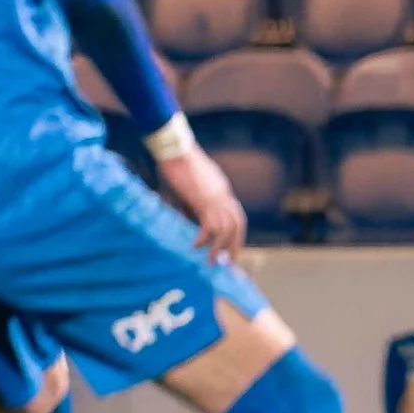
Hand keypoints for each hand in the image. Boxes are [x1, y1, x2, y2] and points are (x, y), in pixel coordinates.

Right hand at [158, 149, 246, 263]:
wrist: (176, 148)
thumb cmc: (179, 162)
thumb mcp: (194, 182)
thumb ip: (196, 198)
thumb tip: (189, 213)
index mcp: (223, 190)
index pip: (237, 216)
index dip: (236, 234)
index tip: (232, 248)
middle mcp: (224, 195)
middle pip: (237, 224)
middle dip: (235, 245)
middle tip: (230, 264)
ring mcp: (215, 197)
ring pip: (226, 229)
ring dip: (219, 248)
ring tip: (211, 262)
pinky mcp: (203, 199)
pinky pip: (209, 225)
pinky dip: (204, 238)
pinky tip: (195, 245)